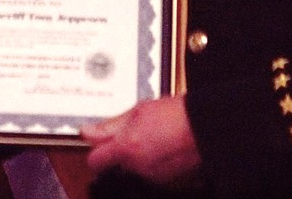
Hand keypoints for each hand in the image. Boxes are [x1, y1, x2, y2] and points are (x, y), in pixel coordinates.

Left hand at [82, 96, 203, 188]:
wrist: (204, 125)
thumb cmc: (175, 114)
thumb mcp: (137, 111)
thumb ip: (108, 126)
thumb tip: (87, 132)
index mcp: (126, 147)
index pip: (94, 161)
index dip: (96, 150)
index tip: (99, 142)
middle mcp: (137, 166)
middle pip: (114, 164)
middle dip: (119, 150)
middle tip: (131, 131)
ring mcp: (151, 176)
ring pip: (132, 168)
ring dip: (136, 155)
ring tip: (152, 135)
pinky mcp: (165, 181)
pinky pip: (149, 172)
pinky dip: (151, 161)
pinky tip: (162, 145)